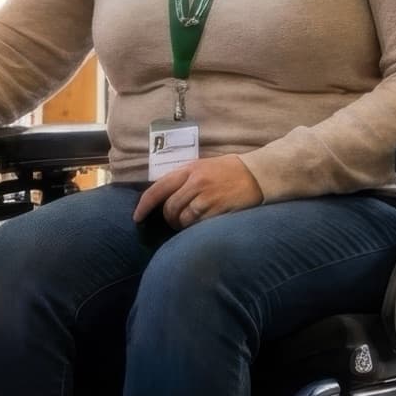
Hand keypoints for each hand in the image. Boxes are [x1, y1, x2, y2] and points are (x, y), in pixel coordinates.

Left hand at [133, 154, 264, 228]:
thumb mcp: (204, 167)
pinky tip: (204, 224)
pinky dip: (196, 228)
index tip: (137, 217)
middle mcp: (196, 182)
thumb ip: (185, 179)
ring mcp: (207, 196)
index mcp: (190, 169)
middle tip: (176, 221)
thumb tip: (163, 197)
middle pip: (170, 207)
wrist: (258, 174)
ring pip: (182, 219)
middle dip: (169, 219)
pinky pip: (198, 224)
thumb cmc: (230, 171)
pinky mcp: (218, 209)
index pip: (158, 188)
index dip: (144, 205)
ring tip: (192, 223)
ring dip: (183, 225)